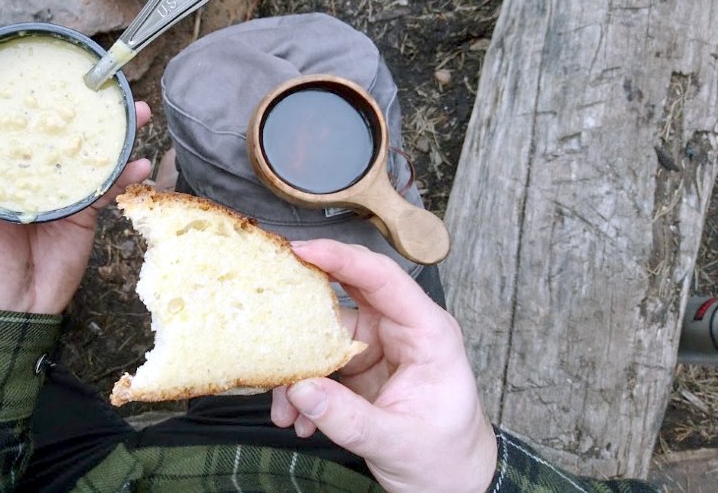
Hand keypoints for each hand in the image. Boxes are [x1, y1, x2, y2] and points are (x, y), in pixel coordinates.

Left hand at [0, 102, 152, 313]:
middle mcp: (23, 174)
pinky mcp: (81, 215)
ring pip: (86, 153)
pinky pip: (105, 188)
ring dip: (114, 132)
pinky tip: (140, 163)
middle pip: (53, 132)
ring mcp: (55, 193)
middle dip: (79, 107)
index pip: (6, 125)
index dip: (22, 99)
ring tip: (137, 113)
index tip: (39, 73)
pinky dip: (125, 174)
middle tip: (103, 84)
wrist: (2, 320)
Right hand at [270, 240, 497, 492]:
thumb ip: (347, 418)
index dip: (342, 258)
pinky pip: (319, 363)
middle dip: (303, 306)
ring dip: (298, 369)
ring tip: (285, 408)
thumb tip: (301, 389)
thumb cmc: (444, 458)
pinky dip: (302, 390)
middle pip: (346, 296)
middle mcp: (400, 329)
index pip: (383, 278)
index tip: (302, 249)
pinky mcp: (358, 366)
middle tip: (266, 306)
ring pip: (323, 335)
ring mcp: (377, 346)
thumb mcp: (396, 443)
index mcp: (427, 332)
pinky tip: (298, 418)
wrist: (451, 484)